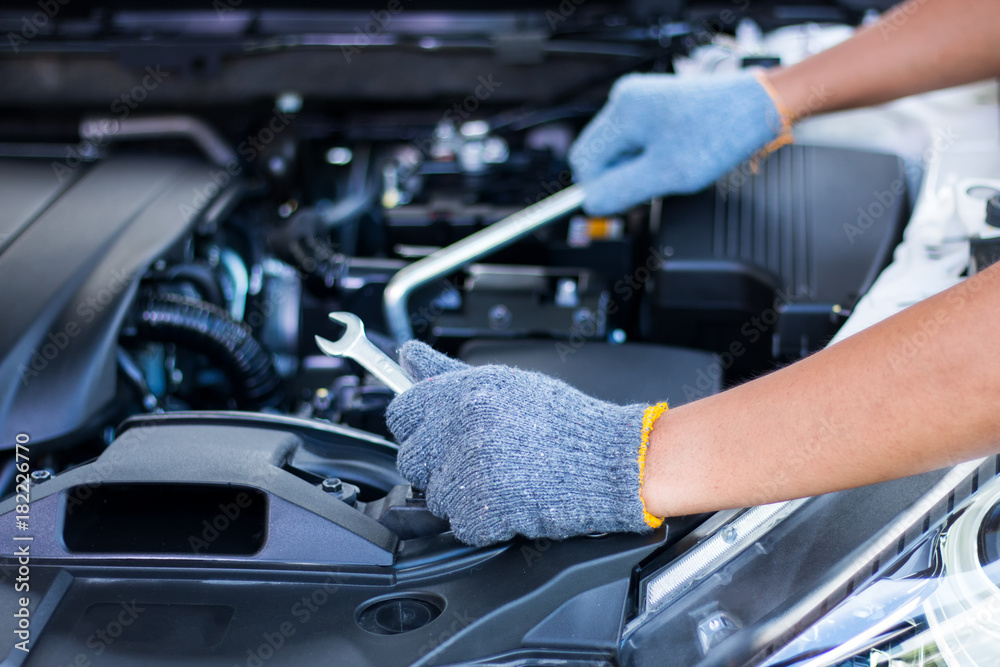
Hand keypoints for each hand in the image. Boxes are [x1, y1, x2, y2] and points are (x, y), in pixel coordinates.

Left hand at [385, 341, 665, 545]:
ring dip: (461, 495)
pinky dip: (482, 522)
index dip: (418, 426)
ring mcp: (469, 470)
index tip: (435, 433)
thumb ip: (446, 372)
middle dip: (438, 464)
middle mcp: (460, 427)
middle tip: (479, 459)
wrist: (608, 461)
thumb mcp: (504, 382)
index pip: (401, 413)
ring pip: (434, 495)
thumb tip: (408, 356)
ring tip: (502, 477)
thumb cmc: (564, 422)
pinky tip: (510, 500)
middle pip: (411, 458)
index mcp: (463, 392)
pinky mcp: (482, 511)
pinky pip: (459, 525)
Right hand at [569, 72, 788, 215]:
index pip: (584, 162)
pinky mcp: (653, 108)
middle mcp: (625, 100)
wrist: (759, 107)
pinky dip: (649, 159)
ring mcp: (639, 102)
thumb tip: (590, 204)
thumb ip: (622, 190)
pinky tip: (674, 158)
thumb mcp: (667, 173)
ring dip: (638, 169)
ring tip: (672, 167)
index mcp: (623, 110)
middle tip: (658, 184)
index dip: (601, 188)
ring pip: (618, 153)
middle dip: (622, 177)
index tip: (629, 201)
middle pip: (599, 156)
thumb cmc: (722, 134)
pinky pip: (635, 144)